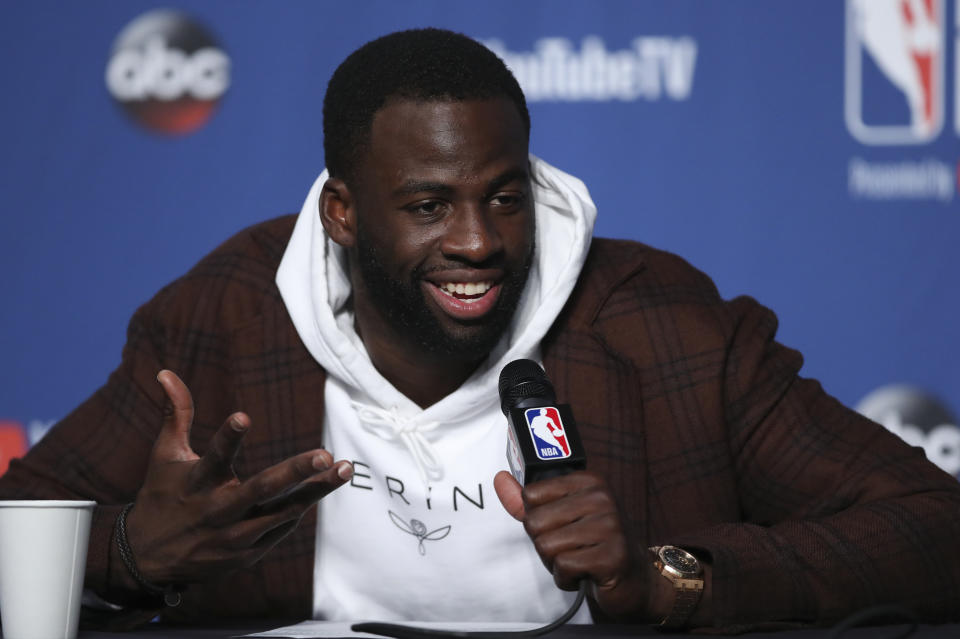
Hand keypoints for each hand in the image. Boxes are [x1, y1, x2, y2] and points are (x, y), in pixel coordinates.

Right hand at [122, 370, 352, 587]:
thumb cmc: (163, 497)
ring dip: (315, 491)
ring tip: (345, 469)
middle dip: (294, 472)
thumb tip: (166, 371)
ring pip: (282, 512)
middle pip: (260, 489)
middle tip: (325, 455)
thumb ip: (176, 414)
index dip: (228, 437)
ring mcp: (234, 536)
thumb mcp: (164, 456)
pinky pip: (281, 529)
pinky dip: (299, 509)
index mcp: (196, 482)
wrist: (149, 562)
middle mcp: (217, 510)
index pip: (214, 457)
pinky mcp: (247, 554)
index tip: (243, 416)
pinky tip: (321, 488)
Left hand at [494, 470, 663, 620]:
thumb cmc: (594, 545)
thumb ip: (527, 501)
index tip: (561, 526)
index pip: (531, 495)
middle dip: (545, 544)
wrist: (636, 581)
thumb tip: (500, 479)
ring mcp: (610, 526)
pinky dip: (567, 578)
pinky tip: (586, 574)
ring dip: (556, 563)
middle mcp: (602, 497)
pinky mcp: (612, 556)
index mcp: (588, 481)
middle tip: (572, 548)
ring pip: (546, 546)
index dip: (538, 519)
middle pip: (535, 522)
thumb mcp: (560, 517)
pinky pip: (563, 567)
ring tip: (580, 560)